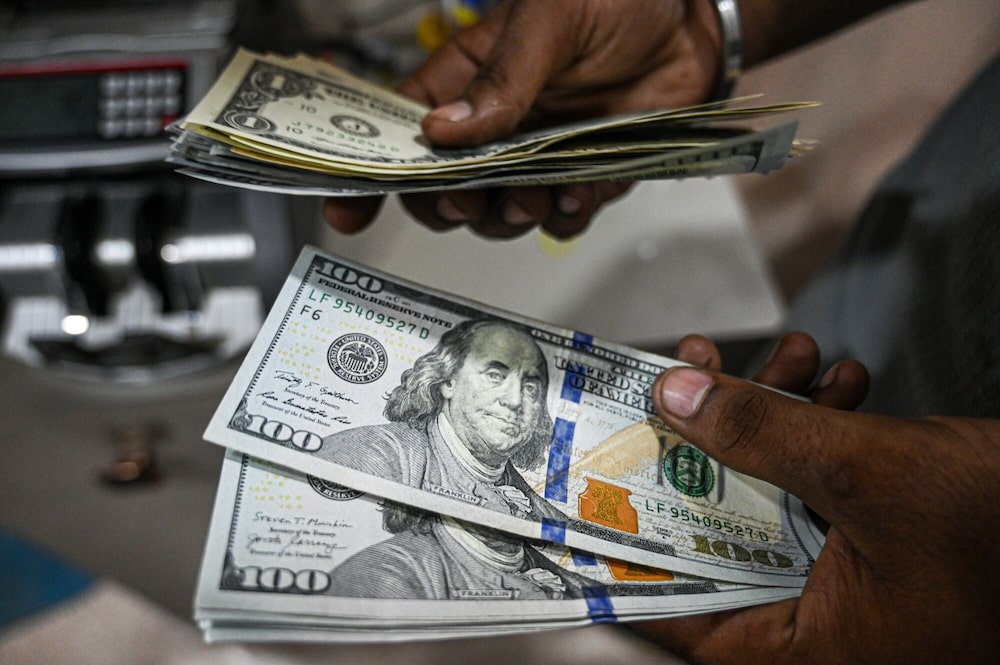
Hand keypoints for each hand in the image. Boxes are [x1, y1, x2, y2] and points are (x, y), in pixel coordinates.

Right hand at [324, 0, 724, 237]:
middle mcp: (496, 126)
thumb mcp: (550, 19)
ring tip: (534, 197)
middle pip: (444, 190)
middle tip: (470, 203)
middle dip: (450, 208)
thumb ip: (501, 78)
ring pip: (499, 214)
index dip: (373, 175)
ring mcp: (538, 156)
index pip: (402, 134)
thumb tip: (443, 131)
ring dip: (509, 218)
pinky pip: (560, 219)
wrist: (693, 21)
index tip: (349, 210)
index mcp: (467, 80)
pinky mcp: (583, 175)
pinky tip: (577, 194)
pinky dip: (564, 218)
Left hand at [634, 333, 999, 663]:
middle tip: (690, 377)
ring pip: (768, 491)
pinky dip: (822, 427)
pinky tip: (841, 380)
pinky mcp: (867, 541)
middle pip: (715, 527)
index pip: (676, 606)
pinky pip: (817, 483)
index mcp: (802, 647)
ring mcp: (841, 579)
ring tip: (793, 359)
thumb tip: (673, 397)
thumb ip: (765, 436)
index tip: (591, 478)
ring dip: (775, 417)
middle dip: (709, 441)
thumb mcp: (872, 477)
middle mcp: (814, 622)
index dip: (626, 540)